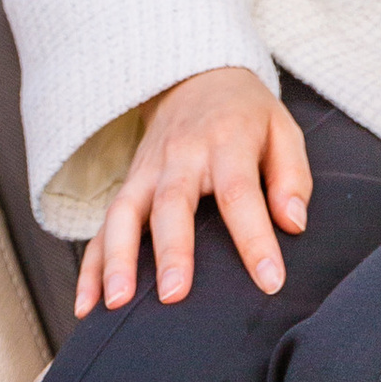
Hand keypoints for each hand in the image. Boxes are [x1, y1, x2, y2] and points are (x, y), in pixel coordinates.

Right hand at [75, 65, 309, 315]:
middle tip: (174, 294)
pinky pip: (102, 227)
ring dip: (118, 258)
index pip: (241, 192)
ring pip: (125, 212)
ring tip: (117, 303)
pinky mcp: (127, 185)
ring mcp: (148, 170)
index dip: (255, 238)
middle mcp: (182, 154)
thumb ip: (292, 177)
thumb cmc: (246, 115)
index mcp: (228, 141)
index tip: (270, 280)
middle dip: (172, 249)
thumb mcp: (282, 130)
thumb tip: (294, 225)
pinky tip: (86, 305)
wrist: (197, 77)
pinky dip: (90, 267)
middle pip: (173, 201)